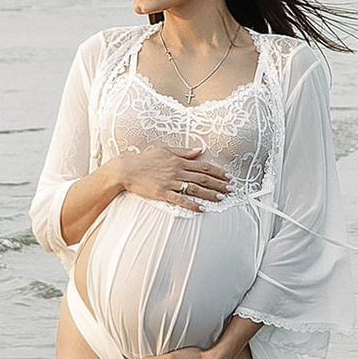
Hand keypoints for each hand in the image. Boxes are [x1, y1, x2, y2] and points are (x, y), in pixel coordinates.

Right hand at [114, 141, 232, 214]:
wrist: (126, 169)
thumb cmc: (144, 159)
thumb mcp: (164, 149)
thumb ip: (183, 151)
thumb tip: (200, 150)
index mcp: (179, 160)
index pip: (203, 166)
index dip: (217, 172)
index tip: (228, 177)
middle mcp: (177, 171)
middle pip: (202, 178)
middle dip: (218, 184)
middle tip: (231, 189)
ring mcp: (170, 182)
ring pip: (194, 189)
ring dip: (209, 194)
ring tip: (221, 199)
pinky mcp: (162, 193)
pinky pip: (180, 200)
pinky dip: (191, 204)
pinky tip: (201, 209)